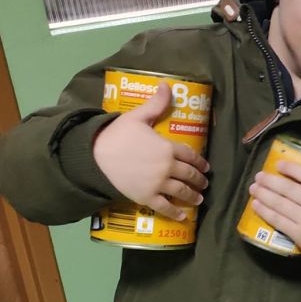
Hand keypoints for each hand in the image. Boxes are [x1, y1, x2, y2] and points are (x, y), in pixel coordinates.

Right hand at [92, 81, 209, 220]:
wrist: (94, 156)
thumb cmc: (116, 135)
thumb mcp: (137, 116)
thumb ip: (156, 104)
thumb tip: (166, 84)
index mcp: (167, 148)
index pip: (190, 155)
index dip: (200, 161)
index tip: (206, 166)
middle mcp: (167, 168)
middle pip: (189, 174)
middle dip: (199, 179)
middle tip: (204, 183)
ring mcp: (157, 184)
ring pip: (181, 191)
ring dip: (192, 196)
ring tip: (198, 199)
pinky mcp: (146, 197)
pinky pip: (164, 207)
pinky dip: (175, 213)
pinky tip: (183, 217)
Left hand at [248, 160, 300, 257]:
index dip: (292, 169)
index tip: (278, 164)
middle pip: (290, 189)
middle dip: (271, 181)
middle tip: (259, 176)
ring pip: (281, 204)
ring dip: (264, 194)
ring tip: (253, 188)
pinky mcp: (299, 234)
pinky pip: (279, 220)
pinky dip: (265, 211)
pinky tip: (256, 205)